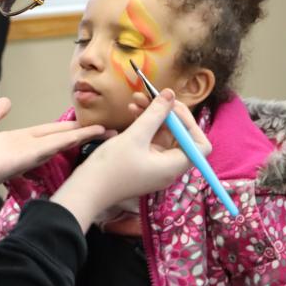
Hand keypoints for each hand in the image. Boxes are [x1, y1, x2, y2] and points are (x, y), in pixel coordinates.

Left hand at [0, 98, 105, 220]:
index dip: (68, 128)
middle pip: (56, 138)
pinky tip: (72, 137)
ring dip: (75, 138)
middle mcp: (22, 150)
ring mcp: (19, 157)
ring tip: (99, 132)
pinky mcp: (13, 162)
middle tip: (107, 129)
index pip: (48, 133)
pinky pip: (39, 150)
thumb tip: (7, 101)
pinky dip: (56, 144)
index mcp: (16, 142)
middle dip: (80, 134)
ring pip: (53, 144)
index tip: (89, 123)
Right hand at [51, 89, 209, 229]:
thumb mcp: (135, 136)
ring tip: (136, 99)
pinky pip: (150, 141)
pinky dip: (144, 126)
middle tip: (153, 96)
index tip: (172, 107)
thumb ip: (155, 113)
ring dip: (153, 116)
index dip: (190, 123)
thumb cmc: (111, 167)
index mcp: (174, 166)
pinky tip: (131, 111)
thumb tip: (170, 94)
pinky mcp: (143, 163)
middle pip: (180, 136)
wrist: (86, 190)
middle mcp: (169, 168)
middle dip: (167, 114)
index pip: (200, 144)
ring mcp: (155, 166)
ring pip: (163, 135)